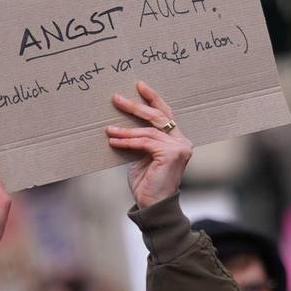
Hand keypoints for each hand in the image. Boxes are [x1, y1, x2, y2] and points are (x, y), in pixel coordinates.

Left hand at [106, 81, 191, 208]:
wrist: (154, 204)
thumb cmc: (147, 182)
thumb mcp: (142, 156)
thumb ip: (140, 140)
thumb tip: (120, 123)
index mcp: (177, 140)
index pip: (165, 114)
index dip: (153, 99)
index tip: (139, 85)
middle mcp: (182, 141)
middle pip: (158, 117)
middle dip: (136, 106)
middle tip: (116, 98)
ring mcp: (179, 148)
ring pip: (148, 131)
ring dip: (125, 129)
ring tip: (108, 129)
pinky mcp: (171, 154)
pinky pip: (145, 142)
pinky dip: (128, 140)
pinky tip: (113, 140)